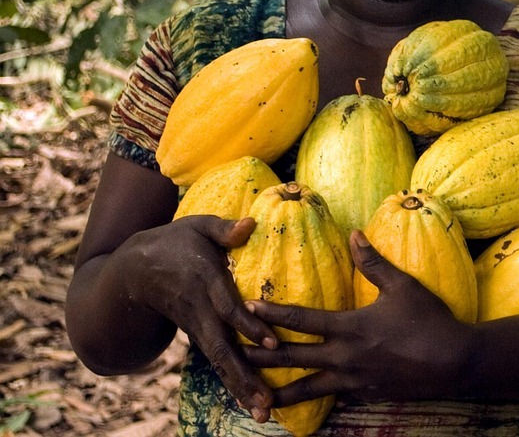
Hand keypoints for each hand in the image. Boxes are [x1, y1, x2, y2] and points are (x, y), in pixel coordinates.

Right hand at [124, 215, 278, 421]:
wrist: (132, 271)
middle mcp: (201, 310)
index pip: (228, 308)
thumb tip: (252, 223)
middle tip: (265, 401)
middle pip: (222, 348)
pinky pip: (216, 360)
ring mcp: (197, 326)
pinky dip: (232, 381)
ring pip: (219, 361)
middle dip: (244, 375)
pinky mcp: (197, 334)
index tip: (270, 343)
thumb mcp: (196, 226)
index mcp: (205, 281)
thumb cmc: (174, 241)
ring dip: (240, 387)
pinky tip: (250, 402)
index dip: (249, 325)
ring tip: (262, 412)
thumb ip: (224, 228)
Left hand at [241, 231, 472, 408]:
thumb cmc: (430, 320)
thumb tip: (354, 233)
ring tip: (255, 396)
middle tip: (232, 353)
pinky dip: (313, 401)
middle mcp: (345, 357)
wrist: (455, 362)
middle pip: (293, 357)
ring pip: (307, 389)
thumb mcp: (403, 286)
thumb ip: (374, 262)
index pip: (302, 319)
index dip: (273, 313)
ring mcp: (354, 381)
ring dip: (279, 391)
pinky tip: (303, 403)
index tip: (246, 307)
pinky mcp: (366, 395)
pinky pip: (333, 398)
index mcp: (351, 327)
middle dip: (260, 355)